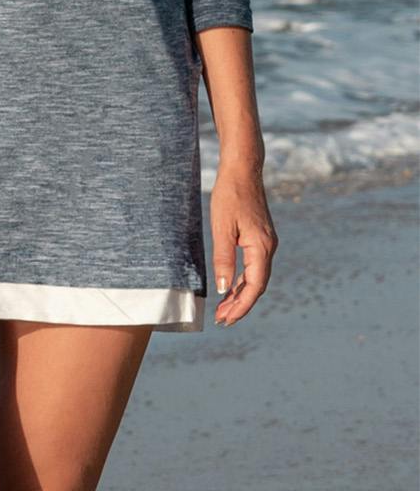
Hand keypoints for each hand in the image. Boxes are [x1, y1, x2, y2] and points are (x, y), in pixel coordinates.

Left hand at [210, 162, 277, 326]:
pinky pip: (254, 266)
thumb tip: (223, 288)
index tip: (226, 319)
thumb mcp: (221, 227)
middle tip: (222, 320)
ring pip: (256, 277)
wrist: (243, 170)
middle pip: (257, 286)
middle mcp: (269, 248)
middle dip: (240, 305)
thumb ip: (223, 258)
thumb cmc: (230, 195)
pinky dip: (242, 280)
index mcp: (262, 247)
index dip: (241, 305)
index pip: (254, 286)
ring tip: (223, 309)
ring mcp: (266, 243)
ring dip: (241, 294)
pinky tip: (230, 287)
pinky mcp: (260, 238)